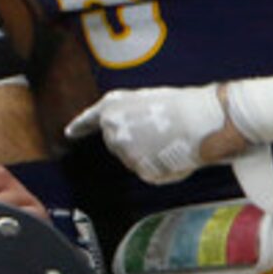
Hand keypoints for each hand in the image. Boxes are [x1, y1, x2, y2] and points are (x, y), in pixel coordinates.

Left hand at [67, 84, 245, 183]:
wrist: (203, 119)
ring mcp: (123, 150)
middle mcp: (111, 128)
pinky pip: (149, 173)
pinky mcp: (139, 168)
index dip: (79, 127)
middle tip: (162, 135)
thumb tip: (132, 132)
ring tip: (173, 143)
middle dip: (134, 143)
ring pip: (134, 160)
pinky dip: (163, 170)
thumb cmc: (183, 106)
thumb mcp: (146, 100)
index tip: (69, 133)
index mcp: (111, 107)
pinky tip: (177, 156)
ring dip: (151, 156)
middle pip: (116, 144)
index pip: (89, 120)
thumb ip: (129, 115)